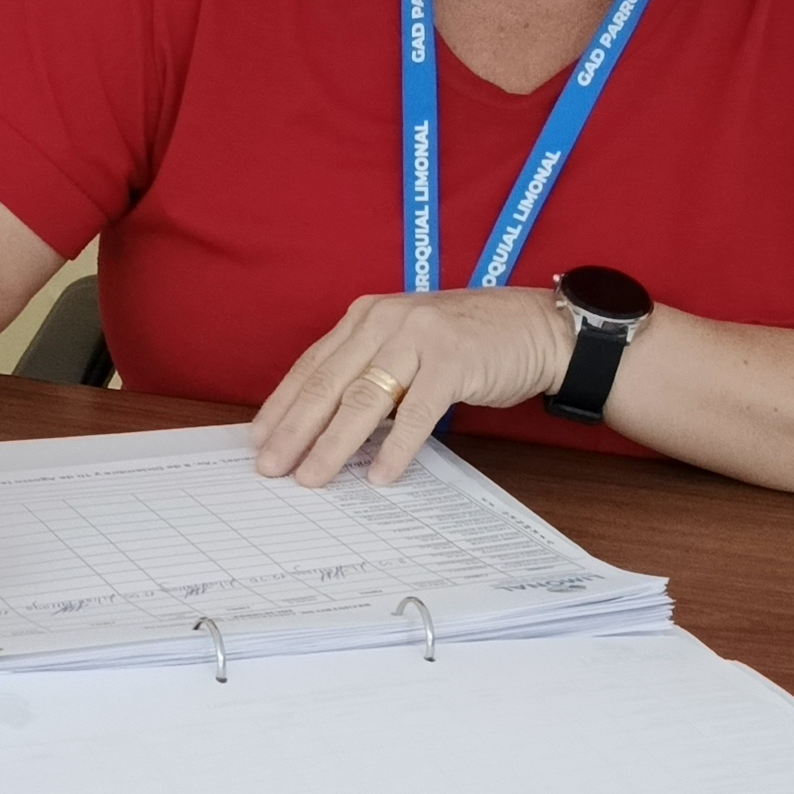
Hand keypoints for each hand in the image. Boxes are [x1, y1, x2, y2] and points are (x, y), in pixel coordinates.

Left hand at [250, 288, 574, 486]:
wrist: (535, 328)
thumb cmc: (468, 342)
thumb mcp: (407, 344)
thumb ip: (369, 371)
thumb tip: (325, 427)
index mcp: (368, 316)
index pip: (312, 365)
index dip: (282, 405)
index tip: (258, 440)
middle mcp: (387, 320)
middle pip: (328, 383)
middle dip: (295, 430)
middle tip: (271, 467)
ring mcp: (421, 338)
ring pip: (364, 399)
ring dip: (334, 444)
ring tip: (313, 478)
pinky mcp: (454, 361)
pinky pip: (418, 414)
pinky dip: (396, 447)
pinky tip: (378, 475)